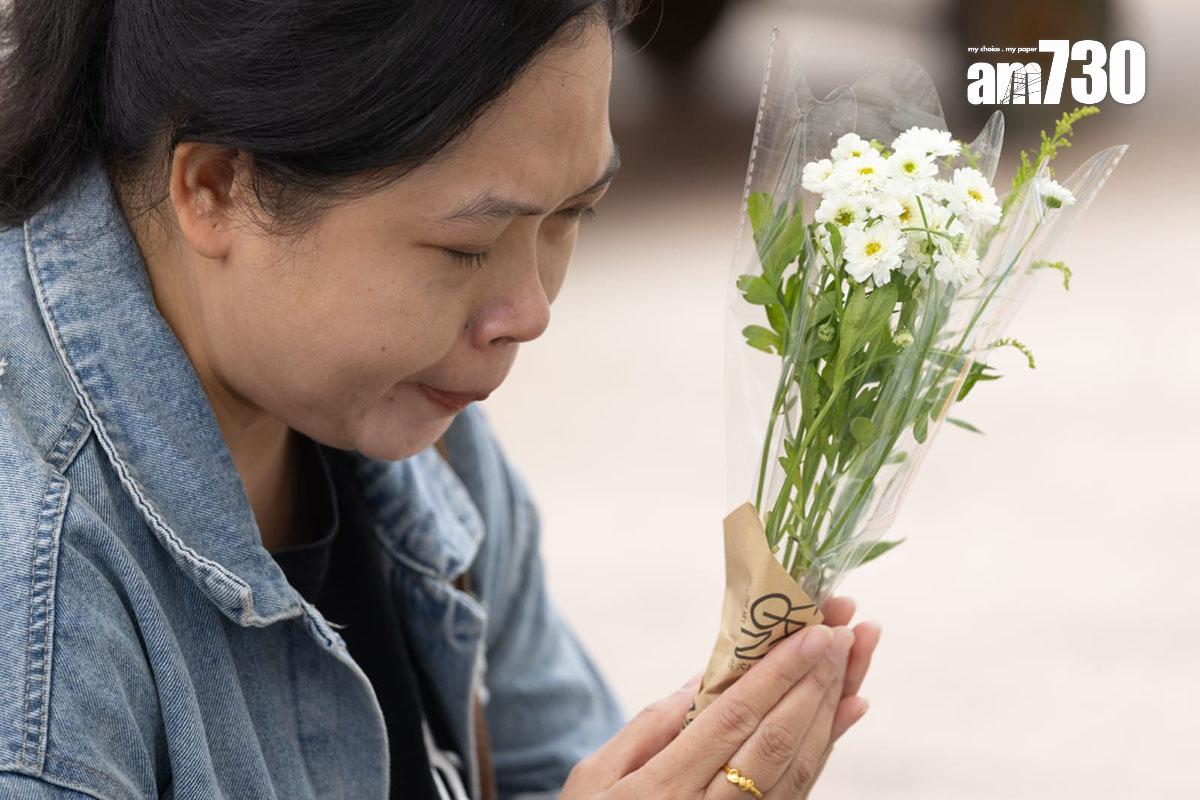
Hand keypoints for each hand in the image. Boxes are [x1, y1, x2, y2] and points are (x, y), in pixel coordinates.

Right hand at [562, 595, 880, 798]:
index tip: (811, 633)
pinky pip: (801, 788)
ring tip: (854, 654)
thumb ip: (651, 725)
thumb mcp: (596, 776)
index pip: (733, 719)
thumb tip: (705, 675)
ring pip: (799, 766)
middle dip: (816, 679)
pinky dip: (830, 744)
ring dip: (832, 705)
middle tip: (843, 630)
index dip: (777, 674)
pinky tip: (850, 708)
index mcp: (664, 788)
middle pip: (777, 739)